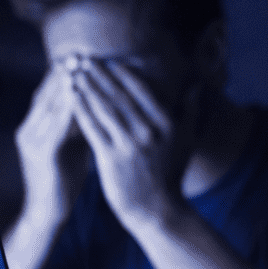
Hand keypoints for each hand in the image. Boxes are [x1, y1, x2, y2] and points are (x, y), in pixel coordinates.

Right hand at [14, 66, 89, 214]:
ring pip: (50, 105)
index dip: (65, 73)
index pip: (49, 92)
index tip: (83, 55)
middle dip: (64, 72)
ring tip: (80, 65)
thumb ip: (77, 123)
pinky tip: (80, 95)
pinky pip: (55, 126)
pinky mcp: (41, 154)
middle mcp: (29, 129)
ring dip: (65, 84)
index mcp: (36, 126)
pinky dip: (67, 108)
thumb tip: (97, 100)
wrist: (49, 212)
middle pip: (47, 93)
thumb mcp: (71, 145)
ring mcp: (32, 140)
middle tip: (82, 52)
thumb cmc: (64, 179)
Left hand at [71, 59, 200, 228]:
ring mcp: (129, 145)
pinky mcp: (111, 159)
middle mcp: (148, 131)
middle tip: (81, 57)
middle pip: (118, 95)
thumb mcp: (187, 141)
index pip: (140, 90)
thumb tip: (197, 85)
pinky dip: (80, 110)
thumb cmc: (171, 175)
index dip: (121, 73)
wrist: (158, 211)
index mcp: (166, 123)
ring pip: (103, 108)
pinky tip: (69, 97)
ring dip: (86, 87)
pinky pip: (92, 128)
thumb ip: (191, 111)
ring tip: (71, 72)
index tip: (106, 60)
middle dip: (98, 74)